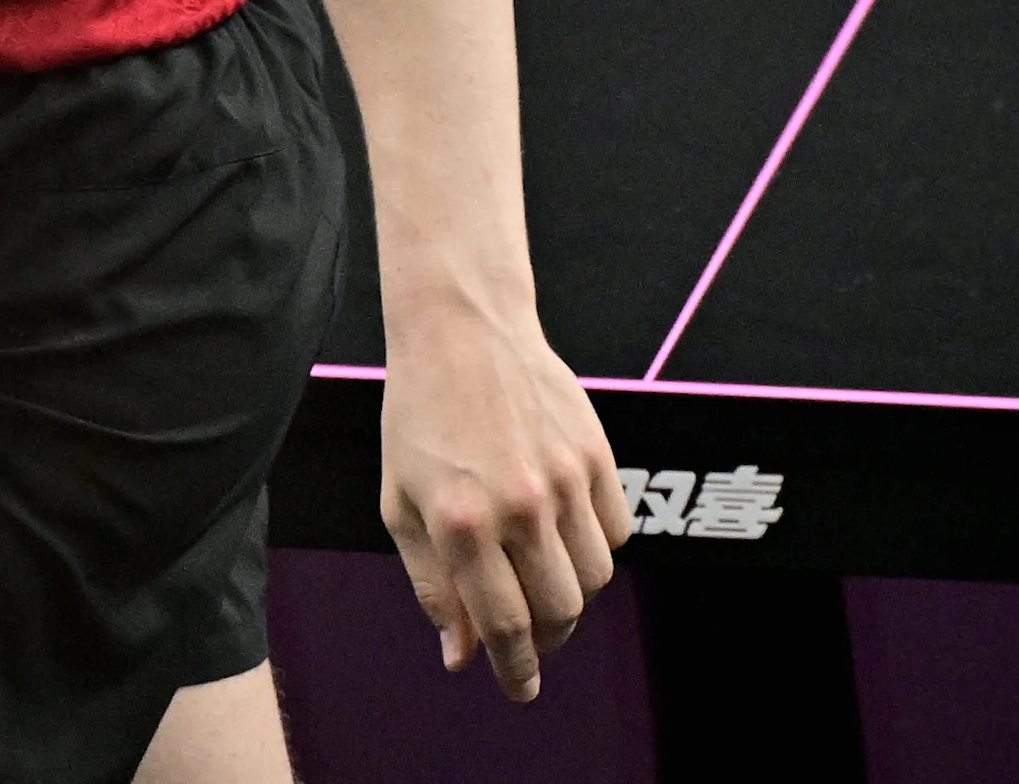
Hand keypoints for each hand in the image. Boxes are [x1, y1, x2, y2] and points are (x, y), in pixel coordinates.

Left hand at [378, 306, 629, 702]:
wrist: (461, 329)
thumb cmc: (418, 417)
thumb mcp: (401, 502)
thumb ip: (431, 584)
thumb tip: (460, 656)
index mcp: (461, 521)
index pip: (502, 626)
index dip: (514, 670)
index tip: (518, 689)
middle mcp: (518, 505)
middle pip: (560, 612)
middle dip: (546, 640)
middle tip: (529, 637)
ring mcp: (564, 478)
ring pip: (595, 578)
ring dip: (572, 596)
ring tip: (542, 580)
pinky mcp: (596, 454)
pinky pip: (617, 533)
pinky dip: (596, 548)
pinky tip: (565, 533)